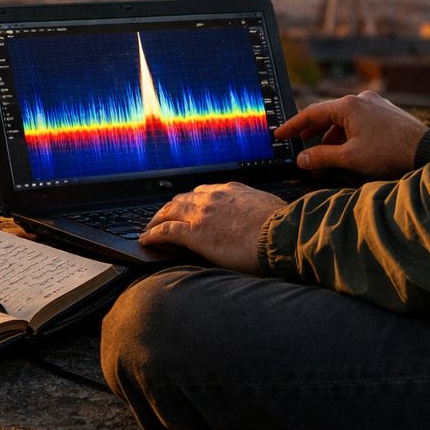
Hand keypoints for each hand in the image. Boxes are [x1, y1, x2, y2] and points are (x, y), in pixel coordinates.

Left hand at [139, 182, 286, 273]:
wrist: (281, 233)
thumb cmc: (283, 225)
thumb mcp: (270, 208)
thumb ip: (258, 210)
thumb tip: (262, 219)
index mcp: (232, 190)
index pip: (204, 192)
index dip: (192, 201)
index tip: (188, 208)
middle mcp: (214, 197)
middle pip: (182, 199)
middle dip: (170, 208)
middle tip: (163, 217)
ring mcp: (202, 214)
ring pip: (169, 211)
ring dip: (157, 219)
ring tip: (150, 228)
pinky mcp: (195, 233)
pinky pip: (166, 231)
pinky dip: (153, 234)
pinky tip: (147, 239)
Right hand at [275, 90, 427, 179]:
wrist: (426, 150)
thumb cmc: (389, 152)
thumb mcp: (351, 158)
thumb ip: (322, 157)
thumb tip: (302, 159)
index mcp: (349, 105)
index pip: (312, 113)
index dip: (293, 126)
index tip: (279, 135)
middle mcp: (361, 99)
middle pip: (327, 115)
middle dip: (312, 135)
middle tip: (298, 148)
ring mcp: (375, 104)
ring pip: (344, 120)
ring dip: (331, 139)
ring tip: (323, 159)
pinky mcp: (385, 113)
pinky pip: (358, 121)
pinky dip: (347, 135)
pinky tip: (346, 152)